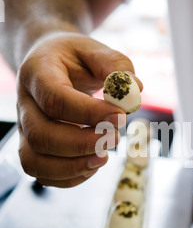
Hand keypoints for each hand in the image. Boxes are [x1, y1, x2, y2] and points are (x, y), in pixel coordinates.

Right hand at [16, 32, 141, 186]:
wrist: (49, 64)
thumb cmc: (74, 58)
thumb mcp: (95, 50)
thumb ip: (116, 66)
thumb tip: (133, 90)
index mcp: (37, 72)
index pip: (55, 98)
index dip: (88, 113)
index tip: (120, 117)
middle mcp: (25, 103)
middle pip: (40, 134)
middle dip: (81, 144)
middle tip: (114, 138)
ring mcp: (24, 129)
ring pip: (35, 160)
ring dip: (73, 166)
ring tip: (104, 157)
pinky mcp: (31, 147)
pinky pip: (41, 173)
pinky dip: (69, 177)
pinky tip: (92, 164)